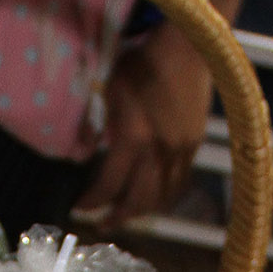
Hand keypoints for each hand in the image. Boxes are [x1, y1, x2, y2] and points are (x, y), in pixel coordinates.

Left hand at [73, 20, 214, 224]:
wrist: (188, 47)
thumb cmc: (143, 62)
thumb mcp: (110, 91)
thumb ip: (98, 126)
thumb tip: (85, 153)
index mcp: (133, 138)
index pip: (108, 185)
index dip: (92, 201)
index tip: (79, 207)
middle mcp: (158, 152)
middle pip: (137, 201)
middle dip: (117, 217)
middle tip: (101, 224)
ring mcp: (180, 151)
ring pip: (161, 197)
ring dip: (141, 211)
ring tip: (126, 214)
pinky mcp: (194, 146)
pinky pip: (179, 183)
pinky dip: (163, 196)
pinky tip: (152, 196)